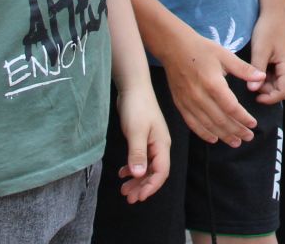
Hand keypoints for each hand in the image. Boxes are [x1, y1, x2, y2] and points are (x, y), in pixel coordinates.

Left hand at [114, 83, 171, 202]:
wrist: (133, 87)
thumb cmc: (136, 107)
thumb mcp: (135, 132)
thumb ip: (137, 154)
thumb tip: (139, 175)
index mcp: (162, 145)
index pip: (161, 172)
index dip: (151, 186)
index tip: (139, 197)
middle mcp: (159, 146)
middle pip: (154, 172)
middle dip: (142, 186)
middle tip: (128, 198)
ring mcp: (151, 142)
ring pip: (146, 167)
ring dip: (137, 179)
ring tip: (123, 189)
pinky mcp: (142, 139)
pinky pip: (140, 159)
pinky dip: (132, 168)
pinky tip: (122, 173)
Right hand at [156, 21, 263, 145]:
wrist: (174, 47)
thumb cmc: (201, 49)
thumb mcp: (225, 55)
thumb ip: (243, 69)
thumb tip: (262, 77)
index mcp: (213, 84)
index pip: (231, 107)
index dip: (243, 118)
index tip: (253, 124)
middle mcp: (200, 96)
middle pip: (221, 120)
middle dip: (236, 130)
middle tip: (249, 137)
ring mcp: (188, 102)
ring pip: (208, 125)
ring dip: (223, 135)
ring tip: (236, 142)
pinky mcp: (180, 105)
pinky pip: (192, 124)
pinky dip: (203, 133)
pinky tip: (213, 139)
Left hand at [249, 5, 284, 105]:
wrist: (276, 11)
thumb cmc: (268, 28)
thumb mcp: (260, 50)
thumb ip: (257, 70)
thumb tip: (252, 89)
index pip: (283, 93)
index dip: (269, 98)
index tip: (254, 96)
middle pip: (281, 88)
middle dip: (265, 89)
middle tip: (250, 81)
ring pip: (278, 82)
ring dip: (265, 82)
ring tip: (253, 70)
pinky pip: (278, 75)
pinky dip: (267, 75)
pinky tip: (258, 66)